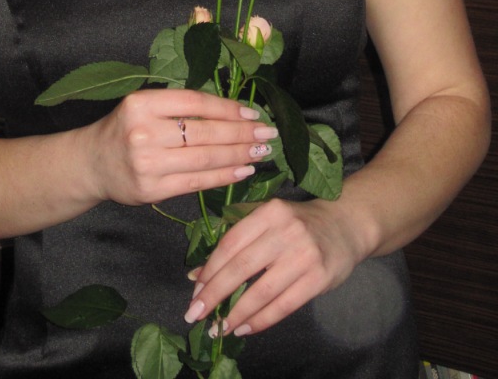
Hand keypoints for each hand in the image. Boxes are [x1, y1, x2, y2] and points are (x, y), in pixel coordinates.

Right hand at [84, 88, 278, 206]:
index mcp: (142, 103)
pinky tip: (243, 170)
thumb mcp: (143, 106)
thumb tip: (232, 110)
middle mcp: (143, 132)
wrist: (92, 163)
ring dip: (238, 155)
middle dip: (241, 133)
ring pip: (204, 158)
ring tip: (261, 151)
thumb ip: (178, 106)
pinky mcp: (151, 190)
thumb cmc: (125, 129)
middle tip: (268, 133)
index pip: (194, 103)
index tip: (253, 114)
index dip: (227, 108)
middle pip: (204, 132)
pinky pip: (196, 182)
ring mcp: (146, 163)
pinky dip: (223, 176)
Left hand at [184, 198, 361, 336]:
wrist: (346, 225)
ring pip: (262, 291)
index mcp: (269, 212)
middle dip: (215, 293)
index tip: (195, 288)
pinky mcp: (319, 278)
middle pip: (242, 267)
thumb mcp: (268, 220)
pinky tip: (244, 328)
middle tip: (196, 313)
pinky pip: (284, 305)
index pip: (231, 243)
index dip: (210, 268)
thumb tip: (197, 274)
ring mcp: (305, 255)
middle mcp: (286, 231)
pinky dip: (261, 320)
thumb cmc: (298, 223)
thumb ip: (236, 241)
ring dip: (236, 313)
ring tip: (218, 327)